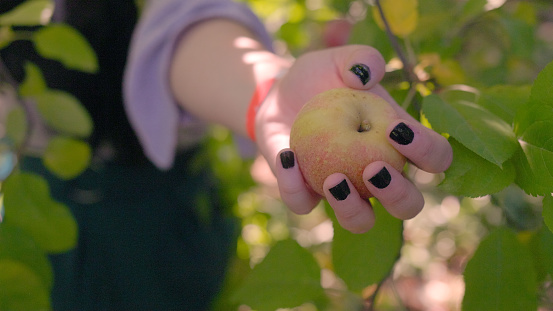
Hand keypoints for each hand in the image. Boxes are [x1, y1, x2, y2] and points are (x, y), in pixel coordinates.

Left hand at [255, 45, 452, 233]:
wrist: (280, 93)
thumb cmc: (321, 78)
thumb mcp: (340, 61)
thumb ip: (360, 59)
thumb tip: (365, 75)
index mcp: (398, 144)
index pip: (435, 159)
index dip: (427, 151)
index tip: (397, 130)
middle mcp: (376, 174)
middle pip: (408, 206)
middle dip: (397, 195)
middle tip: (372, 168)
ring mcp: (343, 190)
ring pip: (360, 223)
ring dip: (352, 209)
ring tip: (334, 179)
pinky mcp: (304, 193)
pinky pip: (303, 205)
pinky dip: (295, 187)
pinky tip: (287, 157)